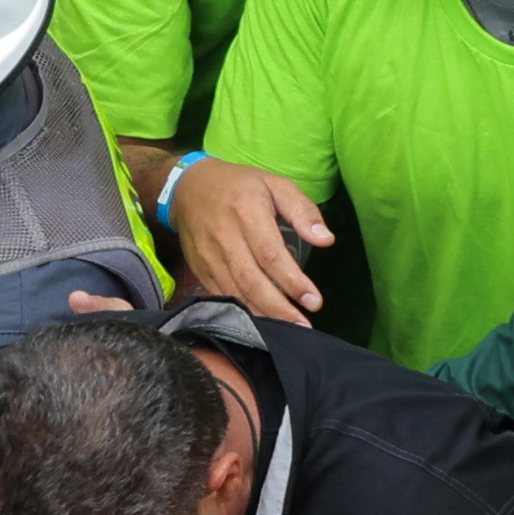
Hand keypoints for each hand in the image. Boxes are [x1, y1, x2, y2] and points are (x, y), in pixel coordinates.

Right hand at [167, 160, 333, 322]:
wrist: (187, 188)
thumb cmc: (239, 185)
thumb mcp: (275, 184)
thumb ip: (302, 210)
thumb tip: (326, 240)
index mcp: (246, 212)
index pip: (271, 254)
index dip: (292, 281)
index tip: (314, 301)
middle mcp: (225, 237)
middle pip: (252, 281)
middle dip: (279, 308)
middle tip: (302, 326)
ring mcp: (209, 257)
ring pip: (235, 294)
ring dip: (262, 315)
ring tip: (286, 330)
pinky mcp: (200, 270)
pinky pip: (221, 296)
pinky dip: (241, 312)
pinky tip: (260, 323)